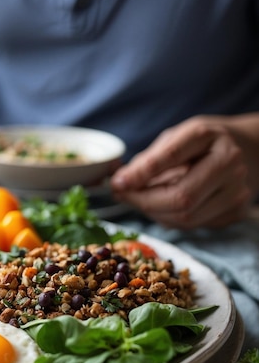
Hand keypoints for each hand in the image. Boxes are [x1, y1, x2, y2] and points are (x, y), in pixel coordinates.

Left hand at [110, 116, 252, 228]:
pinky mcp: (237, 211)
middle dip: (143, 202)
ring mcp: (237, 190)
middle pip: (180, 197)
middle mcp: (229, 163)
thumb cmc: (204, 144)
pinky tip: (164, 206)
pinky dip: (170, 219)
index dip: (141, 174)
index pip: (172, 157)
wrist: (251, 150)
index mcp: (209, 136)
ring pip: (185, 217)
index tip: (117, 183)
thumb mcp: (176, 138)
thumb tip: (119, 182)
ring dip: (154, 213)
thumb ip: (148, 159)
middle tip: (123, 196)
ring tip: (141, 200)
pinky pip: (193, 225)